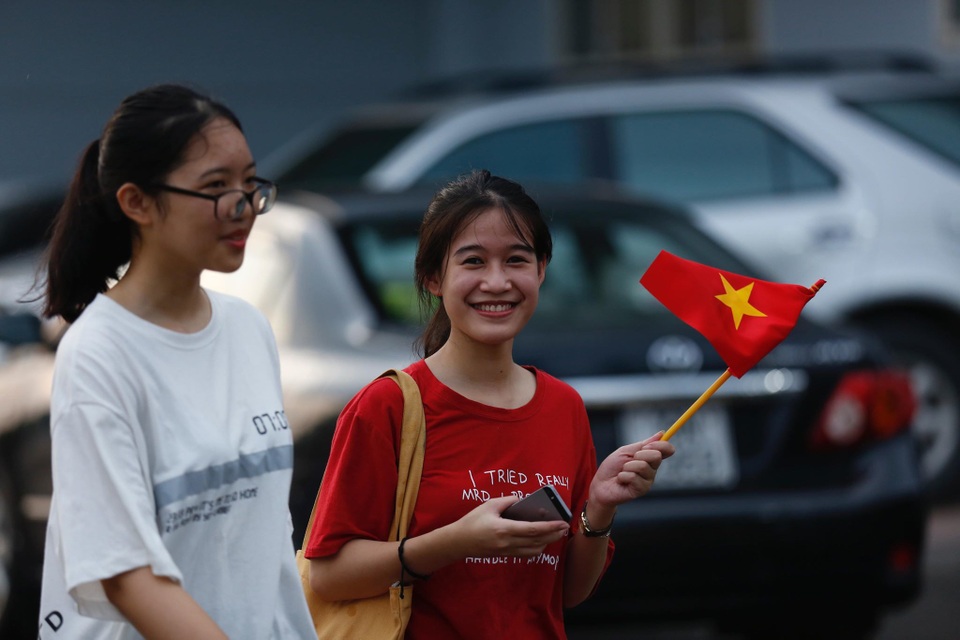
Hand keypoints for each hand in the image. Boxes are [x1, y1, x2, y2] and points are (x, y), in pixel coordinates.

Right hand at [451, 496, 569, 558]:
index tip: (562, 522)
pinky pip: (526, 554)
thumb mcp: (489, 505)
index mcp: (504, 529)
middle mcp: (508, 543)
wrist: (458, 542)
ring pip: (534, 550)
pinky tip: (540, 541)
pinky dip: (536, 548)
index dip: (550, 527)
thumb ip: (507, 501)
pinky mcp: (505, 555)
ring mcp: (507, 551)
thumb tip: (522, 500)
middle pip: (537, 541)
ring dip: (547, 543)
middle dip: (554, 535)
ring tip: (554, 534)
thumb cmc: (472, 521)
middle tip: (565, 528)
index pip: (533, 529)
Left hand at [589, 431, 675, 508]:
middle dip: (639, 454)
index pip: (667, 450)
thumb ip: (643, 444)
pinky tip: (621, 481)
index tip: (648, 445)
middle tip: (629, 460)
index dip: (661, 445)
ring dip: (627, 467)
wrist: (601, 484)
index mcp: (650, 458)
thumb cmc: (612, 467)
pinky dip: (623, 476)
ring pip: (642, 466)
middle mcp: (652, 470)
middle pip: (656, 456)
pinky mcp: (642, 490)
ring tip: (622, 472)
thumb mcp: (626, 451)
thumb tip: (661, 434)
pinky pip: (633, 477)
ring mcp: (648, 480)